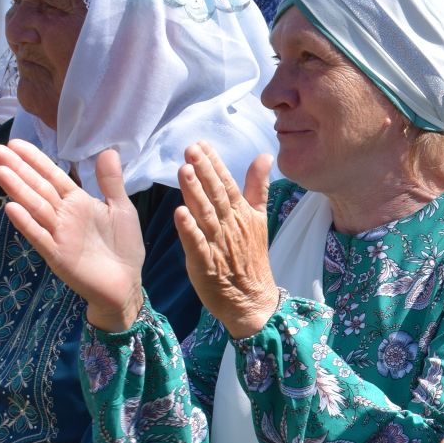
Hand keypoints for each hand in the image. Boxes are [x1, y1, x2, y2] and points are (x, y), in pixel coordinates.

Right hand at [0, 139, 147, 328]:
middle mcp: (64, 215)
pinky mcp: (58, 255)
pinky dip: (27, 224)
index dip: (35, 160)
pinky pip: (40, 237)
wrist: (125, 283)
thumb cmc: (123, 246)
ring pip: (35, 208)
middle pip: (38, 188)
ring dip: (18, 190)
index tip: (15, 143)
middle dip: (18, 169)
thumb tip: (108, 150)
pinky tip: (11, 209)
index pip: (52, 176)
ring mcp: (58, 235)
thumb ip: (111, 182)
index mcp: (78, 202)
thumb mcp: (121, 208)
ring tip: (0, 171)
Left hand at [173, 142, 277, 338]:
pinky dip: (189, 229)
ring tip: (183, 170)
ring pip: (205, 214)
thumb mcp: (259, 219)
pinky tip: (179, 213)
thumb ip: (257, 187)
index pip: (227, 183)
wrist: (253, 299)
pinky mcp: (206, 264)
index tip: (201, 143)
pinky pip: (197, 244)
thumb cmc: (251, 258)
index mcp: (242, 213)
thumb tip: (264, 156)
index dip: (214, 163)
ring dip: (195, 192)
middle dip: (203, 171)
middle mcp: (230, 226)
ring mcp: (218, 244)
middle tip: (190, 148)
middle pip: (216, 194)